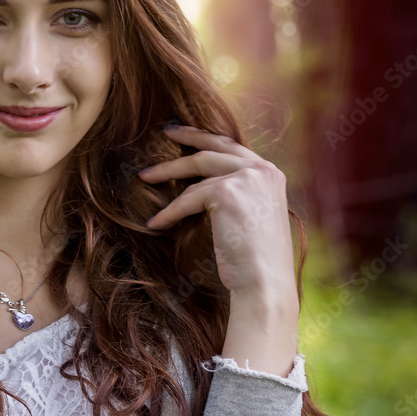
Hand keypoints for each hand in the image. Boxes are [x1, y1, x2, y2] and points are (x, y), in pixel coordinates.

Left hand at [136, 123, 296, 298]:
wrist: (265, 283)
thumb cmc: (256, 259)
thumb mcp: (253, 215)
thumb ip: (239, 192)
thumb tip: (204, 182)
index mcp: (271, 173)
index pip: (232, 147)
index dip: (206, 138)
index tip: (184, 132)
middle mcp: (263, 170)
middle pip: (213, 148)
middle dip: (186, 137)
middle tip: (165, 133)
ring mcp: (247, 178)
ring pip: (195, 168)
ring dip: (166, 174)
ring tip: (144, 178)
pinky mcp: (227, 192)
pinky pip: (187, 198)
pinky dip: (169, 212)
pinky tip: (155, 222)